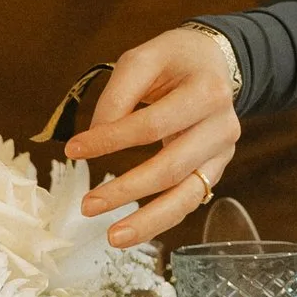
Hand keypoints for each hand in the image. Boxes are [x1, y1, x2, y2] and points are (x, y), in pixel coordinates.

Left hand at [61, 27, 240, 248]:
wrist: (216, 63)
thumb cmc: (176, 60)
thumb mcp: (144, 58)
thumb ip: (118, 94)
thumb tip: (95, 138)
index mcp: (207, 91)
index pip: (153, 124)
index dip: (111, 140)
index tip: (73, 150)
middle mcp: (222, 126)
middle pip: (171, 167)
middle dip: (127, 190)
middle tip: (87, 206)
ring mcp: (222, 153)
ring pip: (186, 196)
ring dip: (148, 221)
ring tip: (113, 238)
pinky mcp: (215, 170)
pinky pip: (188, 201)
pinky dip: (161, 219)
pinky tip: (134, 231)